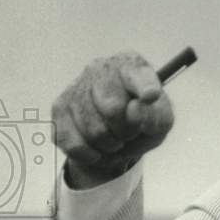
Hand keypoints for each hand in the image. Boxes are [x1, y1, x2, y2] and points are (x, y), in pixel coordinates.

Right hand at [52, 51, 173, 188]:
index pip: (138, 75)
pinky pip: (73, 143)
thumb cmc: (144, 121)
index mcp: (131, 65)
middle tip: (130, 134)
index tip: (151, 96)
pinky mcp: (59, 107)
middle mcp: (101, 68)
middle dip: (126, 132)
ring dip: (110, 146)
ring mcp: (76, 85)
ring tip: (116, 140)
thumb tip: (135, 109)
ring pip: (93, 131)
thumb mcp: (161, 121)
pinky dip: (90, 154)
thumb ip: (156, 116)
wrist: (116, 135)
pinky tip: (97, 148)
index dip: (145, 87)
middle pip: (112, 109)